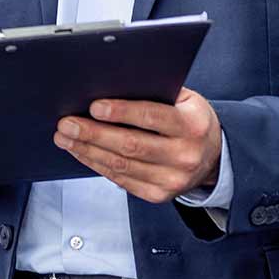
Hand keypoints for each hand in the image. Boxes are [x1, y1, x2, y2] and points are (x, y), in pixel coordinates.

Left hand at [53, 87, 222, 202]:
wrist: (213, 156)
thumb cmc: (190, 121)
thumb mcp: (183, 100)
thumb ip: (154, 93)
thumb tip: (109, 84)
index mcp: (192, 126)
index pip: (152, 116)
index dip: (121, 112)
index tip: (94, 107)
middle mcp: (185, 155)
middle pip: (131, 145)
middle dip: (93, 133)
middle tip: (67, 123)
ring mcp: (172, 179)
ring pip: (121, 165)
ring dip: (88, 150)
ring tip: (66, 137)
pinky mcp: (158, 194)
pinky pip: (120, 179)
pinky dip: (96, 164)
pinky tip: (82, 152)